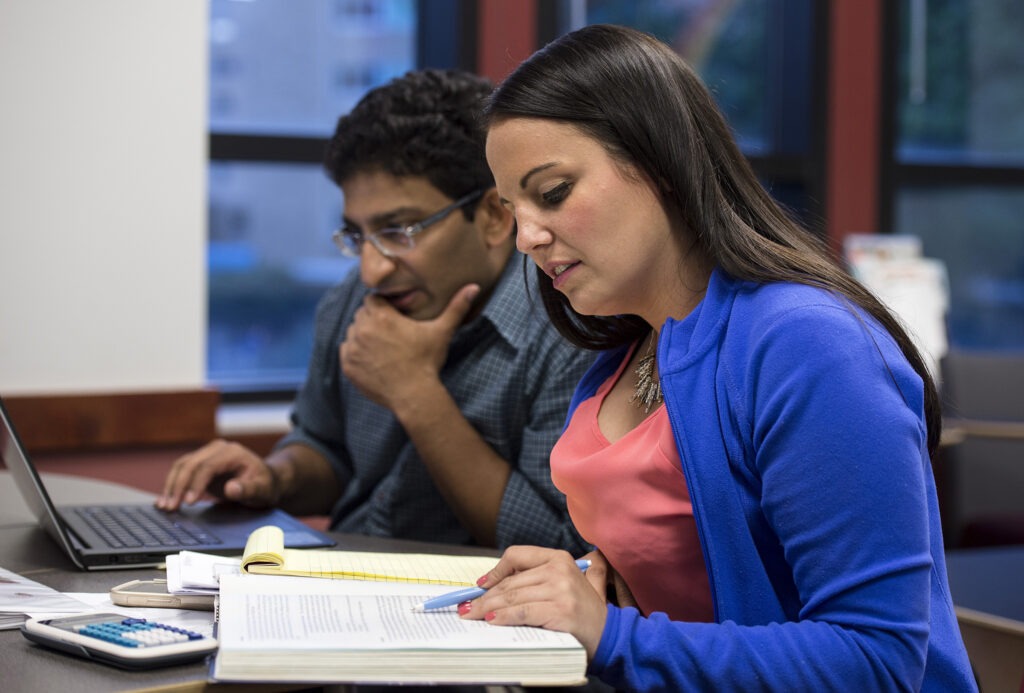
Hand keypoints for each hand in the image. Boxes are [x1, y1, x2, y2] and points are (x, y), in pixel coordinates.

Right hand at [155, 439, 276, 510]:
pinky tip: (163, 499)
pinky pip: (181, 471)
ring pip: (181, 466)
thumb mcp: (262, 489)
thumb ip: (248, 489)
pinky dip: (172, 485)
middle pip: (190, 464)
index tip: (189, 502)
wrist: (264, 479)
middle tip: (171, 507)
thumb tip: (231, 489)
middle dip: (178, 486)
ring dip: (171, 486)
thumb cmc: (264, 485)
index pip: (208, 466)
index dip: (196, 484)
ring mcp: (207, 454)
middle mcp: (217, 449)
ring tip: (164, 506)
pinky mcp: (200, 463)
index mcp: (232, 452)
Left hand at [339, 284, 478, 409]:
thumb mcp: (442, 332)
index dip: (383, 307)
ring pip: (352, 332)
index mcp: (382, 317)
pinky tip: (373, 360)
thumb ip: (456, 307)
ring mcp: (353, 348)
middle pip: (361, 315)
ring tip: (382, 348)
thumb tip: (474, 287)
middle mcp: (362, 329)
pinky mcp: (347, 365)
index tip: (393, 318)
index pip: (372, 300)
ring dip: (363, 336)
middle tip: (390, 335)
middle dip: (372, 320)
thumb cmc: (427, 361)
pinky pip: (345, 350)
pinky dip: (355, 353)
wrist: (414, 395)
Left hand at [459, 546, 609, 658]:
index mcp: (559, 558)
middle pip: (510, 581)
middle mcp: (559, 570)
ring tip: (473, 616)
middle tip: (467, 607)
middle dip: (484, 597)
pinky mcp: (559, 611)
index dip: (495, 570)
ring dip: (487, 608)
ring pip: (512, 597)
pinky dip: (503, 618)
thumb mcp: (565, 583)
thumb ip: (538, 576)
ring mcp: (560, 590)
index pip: (517, 555)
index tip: (481, 585)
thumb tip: (495, 582)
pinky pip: (521, 612)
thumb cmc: (583, 611)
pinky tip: (492, 621)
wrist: (609, 634)